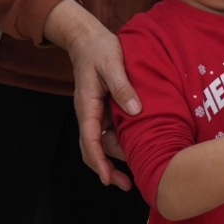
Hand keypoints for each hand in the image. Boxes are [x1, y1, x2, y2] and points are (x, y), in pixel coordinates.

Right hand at [47, 0, 140, 189]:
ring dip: (114, 159)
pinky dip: (119, 145)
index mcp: (87, 105)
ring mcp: (96, 113)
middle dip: (106, 169)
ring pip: (101, 144)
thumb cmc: (99, 49)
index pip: (89, 140)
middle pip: (93, 149)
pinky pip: (109, 133)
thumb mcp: (112, 63)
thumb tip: (135, 111)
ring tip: (134, 173)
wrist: (88, 39)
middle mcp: (89, 113)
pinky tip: (134, 150)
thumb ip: (122, 86)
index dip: (98, 161)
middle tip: (127, 185)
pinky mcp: (104, 110)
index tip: (106, 179)